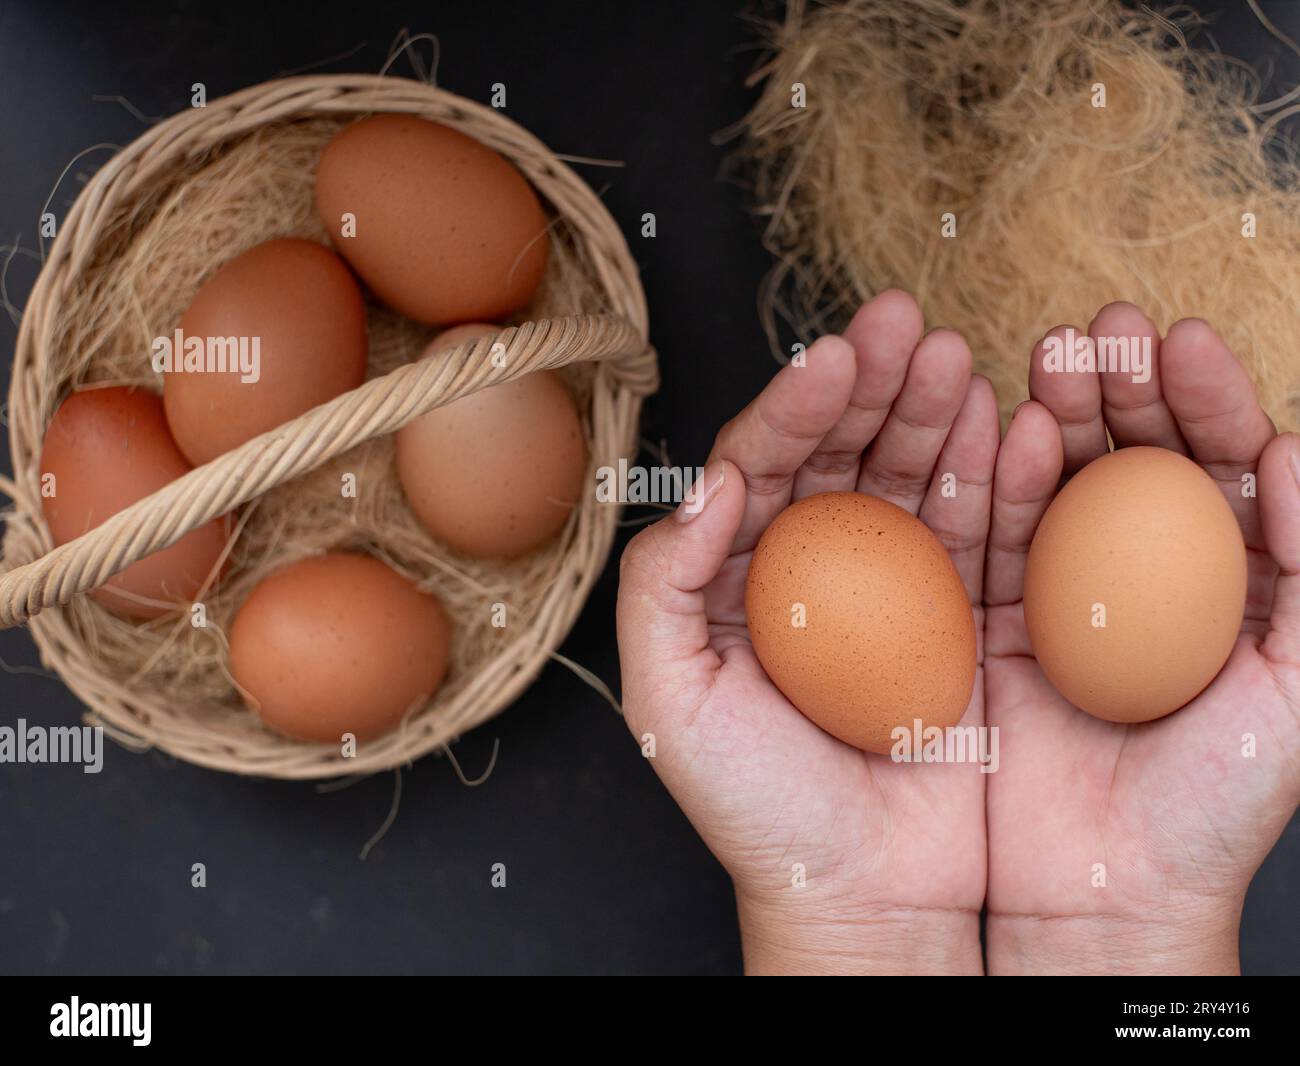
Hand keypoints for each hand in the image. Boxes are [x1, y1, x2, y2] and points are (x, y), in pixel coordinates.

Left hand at [616, 291, 997, 973]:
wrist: (861, 890)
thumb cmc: (756, 805)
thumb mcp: (668, 699)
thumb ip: (662, 584)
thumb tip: (708, 483)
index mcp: (737, 574)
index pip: (763, 464)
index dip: (796, 405)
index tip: (834, 356)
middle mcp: (813, 567)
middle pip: (840, 450)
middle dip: (871, 382)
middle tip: (904, 319)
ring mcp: (891, 586)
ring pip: (911, 473)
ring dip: (933, 408)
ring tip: (954, 354)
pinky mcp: (961, 614)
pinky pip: (978, 528)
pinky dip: (993, 473)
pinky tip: (1003, 421)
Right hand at [984, 303, 1299, 973]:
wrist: (1105, 889)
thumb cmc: (1212, 804)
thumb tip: (1297, 453)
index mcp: (1224, 583)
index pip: (1219, 465)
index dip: (1204, 397)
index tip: (1182, 340)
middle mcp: (1138, 577)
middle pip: (1132, 456)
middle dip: (1124, 385)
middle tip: (1105, 329)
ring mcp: (1058, 592)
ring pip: (1057, 478)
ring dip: (1056, 410)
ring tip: (1054, 355)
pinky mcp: (989, 617)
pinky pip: (991, 532)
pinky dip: (996, 478)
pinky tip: (1007, 432)